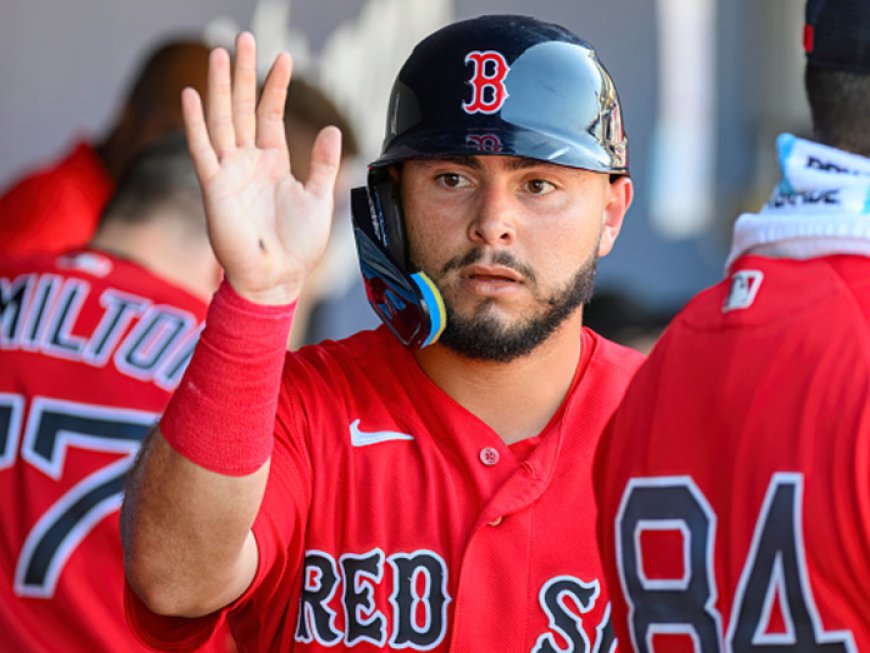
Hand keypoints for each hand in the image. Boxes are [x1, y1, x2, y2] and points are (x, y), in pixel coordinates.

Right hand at [182, 32, 341, 304]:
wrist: (277, 279)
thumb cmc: (298, 247)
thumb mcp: (319, 199)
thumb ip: (323, 164)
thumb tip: (332, 129)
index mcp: (273, 163)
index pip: (270, 114)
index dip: (275, 86)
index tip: (284, 56)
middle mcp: (248, 162)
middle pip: (243, 108)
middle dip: (243, 73)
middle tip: (241, 38)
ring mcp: (229, 172)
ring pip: (222, 120)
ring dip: (220, 87)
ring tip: (218, 53)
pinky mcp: (215, 188)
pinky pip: (202, 149)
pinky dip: (195, 122)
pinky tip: (191, 95)